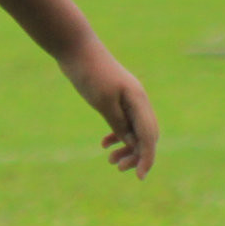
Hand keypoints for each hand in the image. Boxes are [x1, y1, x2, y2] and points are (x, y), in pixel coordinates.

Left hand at [60, 43, 157, 178]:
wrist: (75, 48)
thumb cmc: (89, 73)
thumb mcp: (103, 102)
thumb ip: (119, 124)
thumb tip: (132, 144)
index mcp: (139, 100)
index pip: (149, 136)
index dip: (147, 158)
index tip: (140, 177)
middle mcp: (138, 100)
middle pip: (146, 135)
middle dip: (136, 155)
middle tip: (116, 167)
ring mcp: (128, 98)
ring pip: (134, 130)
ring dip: (126, 147)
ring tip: (109, 160)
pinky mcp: (116, 98)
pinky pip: (124, 122)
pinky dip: (117, 135)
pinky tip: (104, 144)